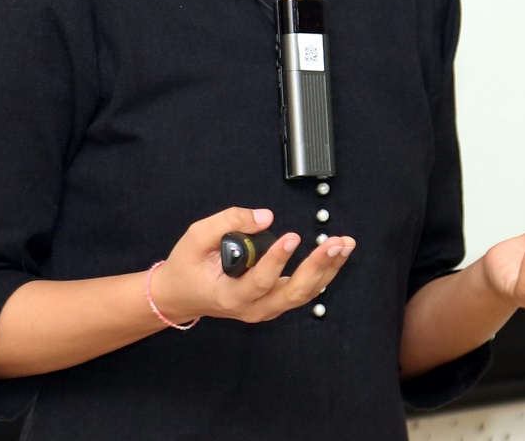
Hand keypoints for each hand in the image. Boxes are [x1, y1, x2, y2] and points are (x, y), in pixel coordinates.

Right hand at [151, 207, 354, 324]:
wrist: (181, 295)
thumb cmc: (188, 266)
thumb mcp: (195, 237)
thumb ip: (227, 222)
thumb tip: (264, 216)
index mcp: (230, 296)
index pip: (259, 282)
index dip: (276, 260)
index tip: (290, 236)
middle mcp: (252, 308)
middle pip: (293, 293)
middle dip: (317, 267)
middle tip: (334, 244)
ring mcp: (266, 308)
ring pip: (304, 294)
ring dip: (327, 270)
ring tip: (343, 245)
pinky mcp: (274, 301)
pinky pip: (304, 291)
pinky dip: (323, 272)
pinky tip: (336, 254)